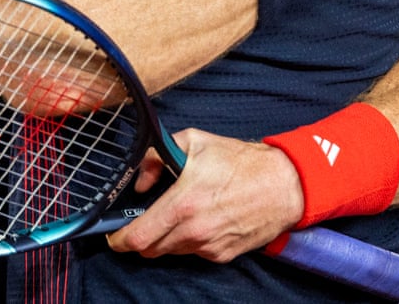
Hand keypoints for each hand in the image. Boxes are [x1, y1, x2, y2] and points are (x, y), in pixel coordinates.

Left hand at [105, 129, 301, 262]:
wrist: (283, 185)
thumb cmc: (241, 162)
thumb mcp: (194, 142)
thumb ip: (157, 157)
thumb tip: (141, 181)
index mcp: (182, 205)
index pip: (138, 238)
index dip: (119, 239)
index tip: (114, 234)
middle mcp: (193, 231)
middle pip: (150, 250)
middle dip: (140, 238)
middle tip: (143, 220)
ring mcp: (208, 246)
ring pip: (170, 252)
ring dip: (165, 238)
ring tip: (177, 214)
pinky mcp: (222, 255)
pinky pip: (193, 252)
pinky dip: (188, 240)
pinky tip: (200, 219)